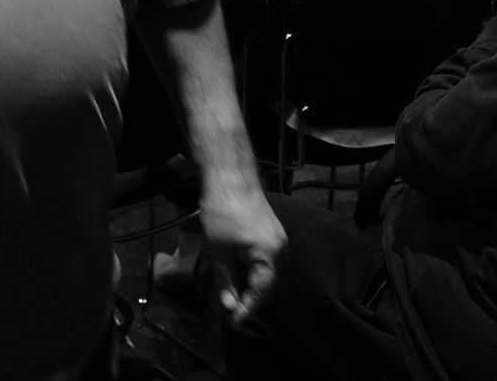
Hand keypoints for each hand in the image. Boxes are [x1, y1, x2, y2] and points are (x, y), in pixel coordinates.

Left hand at [200, 177, 284, 328]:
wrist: (229, 174)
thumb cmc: (222, 210)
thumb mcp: (219, 249)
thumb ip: (227, 279)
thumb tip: (230, 304)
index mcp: (269, 254)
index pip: (262, 292)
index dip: (248, 309)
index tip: (234, 323)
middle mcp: (278, 247)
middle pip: (265, 282)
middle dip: (248, 298)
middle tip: (230, 311)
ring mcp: (275, 236)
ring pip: (263, 269)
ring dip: (248, 282)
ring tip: (230, 293)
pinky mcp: (268, 228)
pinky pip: (262, 256)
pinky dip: (249, 267)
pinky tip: (235, 270)